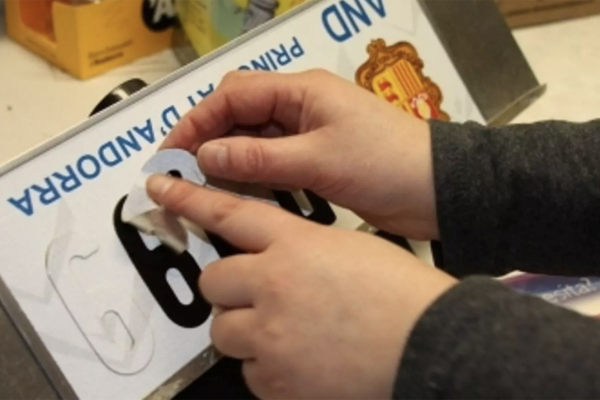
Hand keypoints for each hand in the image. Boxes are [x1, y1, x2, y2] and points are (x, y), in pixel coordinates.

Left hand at [147, 174, 455, 399]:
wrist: (432, 345)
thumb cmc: (402, 294)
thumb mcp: (350, 249)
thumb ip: (300, 249)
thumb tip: (272, 259)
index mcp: (296, 243)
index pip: (228, 212)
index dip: (188, 198)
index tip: (159, 188)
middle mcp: (273, 283)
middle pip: (214, 281)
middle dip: (231, 290)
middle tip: (262, 298)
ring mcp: (269, 335)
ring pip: (223, 331)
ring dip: (247, 331)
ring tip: (290, 337)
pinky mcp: (274, 380)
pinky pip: (249, 371)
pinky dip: (269, 369)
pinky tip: (305, 365)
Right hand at [161, 69, 436, 239]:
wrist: (437, 191)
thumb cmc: (385, 164)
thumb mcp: (318, 159)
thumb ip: (259, 158)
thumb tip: (204, 154)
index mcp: (301, 92)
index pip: (234, 95)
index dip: (198, 121)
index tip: (172, 153)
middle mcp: (300, 107)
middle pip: (239, 114)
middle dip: (208, 139)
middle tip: (182, 173)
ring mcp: (308, 134)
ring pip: (253, 141)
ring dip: (228, 160)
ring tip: (201, 187)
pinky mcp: (316, 160)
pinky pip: (272, 163)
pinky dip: (251, 176)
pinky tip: (236, 194)